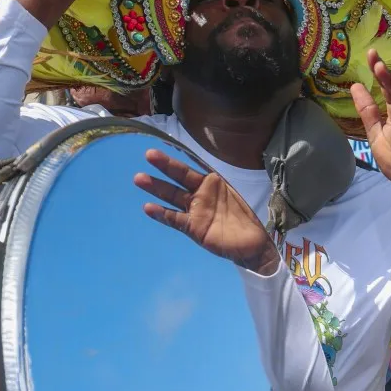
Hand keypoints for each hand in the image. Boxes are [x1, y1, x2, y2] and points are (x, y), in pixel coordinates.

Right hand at [134, 149, 279, 273]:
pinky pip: (175, 219)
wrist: (252, 244)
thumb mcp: (233, 194)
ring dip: (157, 188)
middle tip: (148, 155)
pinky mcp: (193, 228)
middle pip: (179, 178)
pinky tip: (148, 207)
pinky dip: (162, 214)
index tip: (162, 145)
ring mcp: (194, 211)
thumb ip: (217, 183)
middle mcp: (199, 194)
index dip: (176, 158)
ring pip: (173, 196)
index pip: (190, 167)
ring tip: (139, 178)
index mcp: (211, 182)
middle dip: (164, 167)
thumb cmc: (244, 217)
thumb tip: (207, 167)